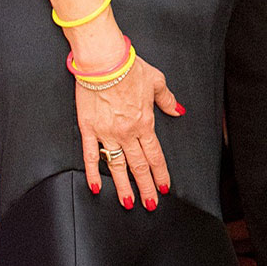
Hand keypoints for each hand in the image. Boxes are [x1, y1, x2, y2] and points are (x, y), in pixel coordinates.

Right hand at [74, 47, 183, 209]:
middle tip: (150, 205)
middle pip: (139, 166)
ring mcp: (107, 133)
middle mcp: (128, 132)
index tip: (164, 188)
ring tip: (128, 203)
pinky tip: (96, 187)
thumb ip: (167, 99)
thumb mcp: (157, 81)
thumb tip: (178, 109)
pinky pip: (90, 155)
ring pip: (117, 166)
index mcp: (145, 122)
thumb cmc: (130, 67)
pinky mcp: (89, 129)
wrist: (105, 60)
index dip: (161, 174)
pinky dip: (93, 172)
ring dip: (123, 186)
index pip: (155, 155)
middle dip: (146, 188)